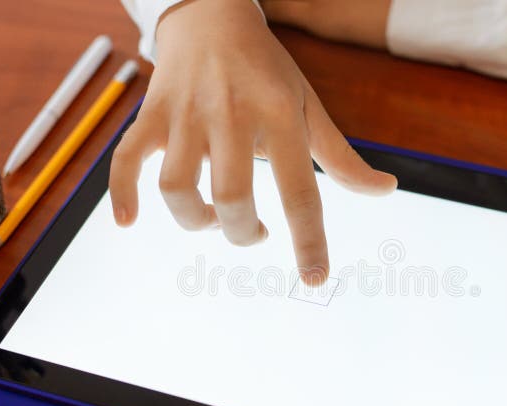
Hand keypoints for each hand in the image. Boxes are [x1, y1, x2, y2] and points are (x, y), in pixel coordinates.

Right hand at [109, 0, 395, 284]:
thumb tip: (384, 191)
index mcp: (280, 116)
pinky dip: (121, 195)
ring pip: (177, 188)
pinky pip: (125, 160)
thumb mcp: (308, 107)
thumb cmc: (267, 72)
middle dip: (243, 233)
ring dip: (195, 221)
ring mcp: (186, 115)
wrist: (211, 14)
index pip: (301, 189)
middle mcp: (232, 115)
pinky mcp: (150, 115)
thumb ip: (341, 157)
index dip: (309, 240)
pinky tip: (128, 221)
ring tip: (214, 218)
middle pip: (231, 196)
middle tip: (256, 232)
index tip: (315, 278)